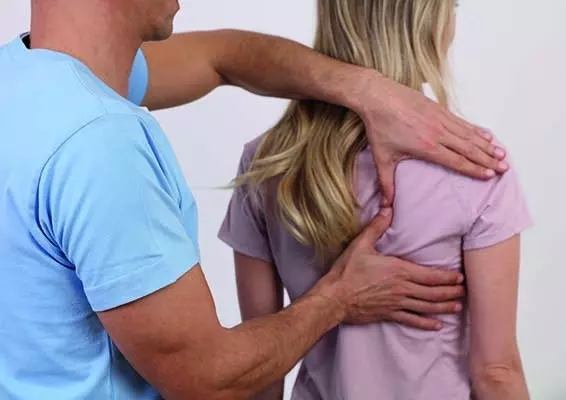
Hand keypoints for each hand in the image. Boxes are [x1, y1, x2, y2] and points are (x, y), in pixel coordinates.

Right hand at [320, 208, 464, 329]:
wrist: (334, 297)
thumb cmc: (346, 272)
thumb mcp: (360, 245)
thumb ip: (376, 227)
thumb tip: (387, 209)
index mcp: (398, 271)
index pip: (430, 275)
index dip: (447, 277)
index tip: (460, 277)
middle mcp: (402, 289)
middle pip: (432, 293)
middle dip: (450, 292)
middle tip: (465, 292)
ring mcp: (396, 304)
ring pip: (426, 307)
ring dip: (443, 307)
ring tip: (457, 307)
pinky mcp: (388, 314)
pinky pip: (411, 320)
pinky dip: (425, 323)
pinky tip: (436, 325)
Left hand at [358, 73, 507, 205]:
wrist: (378, 97)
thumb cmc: (380, 127)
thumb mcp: (382, 158)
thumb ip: (386, 184)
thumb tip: (386, 206)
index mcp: (427, 147)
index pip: (457, 161)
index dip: (475, 169)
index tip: (490, 176)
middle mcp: (438, 133)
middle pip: (469, 149)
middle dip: (488, 160)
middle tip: (505, 168)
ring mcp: (441, 119)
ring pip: (469, 135)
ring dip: (487, 145)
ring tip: (502, 154)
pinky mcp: (439, 109)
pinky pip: (463, 122)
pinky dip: (476, 130)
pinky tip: (485, 135)